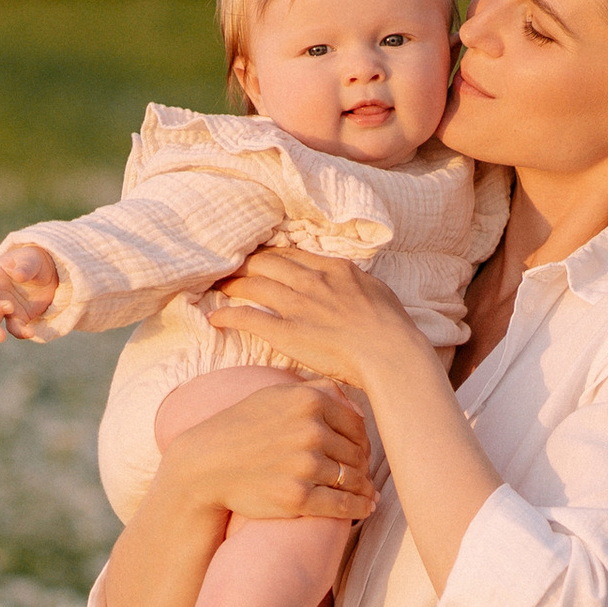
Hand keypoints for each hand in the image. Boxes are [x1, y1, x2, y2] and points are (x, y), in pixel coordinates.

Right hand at [0, 245, 59, 341]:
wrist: (48, 275)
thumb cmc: (34, 261)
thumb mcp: (32, 258)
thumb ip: (26, 266)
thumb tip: (18, 276)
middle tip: (10, 307)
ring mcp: (3, 308)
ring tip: (1, 337)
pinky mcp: (17, 319)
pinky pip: (14, 329)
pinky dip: (21, 332)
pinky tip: (30, 332)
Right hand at [154, 378, 376, 527]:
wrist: (205, 465)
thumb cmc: (241, 428)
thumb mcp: (276, 396)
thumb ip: (318, 391)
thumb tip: (359, 407)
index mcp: (309, 401)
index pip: (356, 424)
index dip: (362, 442)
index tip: (361, 453)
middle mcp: (310, 431)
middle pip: (356, 452)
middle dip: (362, 466)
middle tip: (364, 476)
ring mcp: (305, 465)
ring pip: (352, 479)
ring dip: (363, 489)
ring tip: (368, 494)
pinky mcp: (298, 497)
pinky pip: (342, 504)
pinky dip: (359, 508)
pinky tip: (366, 508)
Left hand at [208, 247, 422, 389]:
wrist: (391, 353)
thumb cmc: (392, 328)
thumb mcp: (376, 290)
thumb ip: (355, 282)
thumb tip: (349, 281)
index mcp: (333, 268)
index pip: (290, 253)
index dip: (269, 255)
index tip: (258, 260)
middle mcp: (310, 280)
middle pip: (265, 262)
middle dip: (243, 264)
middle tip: (228, 269)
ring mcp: (297, 305)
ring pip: (252, 285)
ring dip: (230, 285)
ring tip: (218, 287)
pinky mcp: (287, 332)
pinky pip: (248, 317)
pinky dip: (228, 315)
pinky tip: (215, 318)